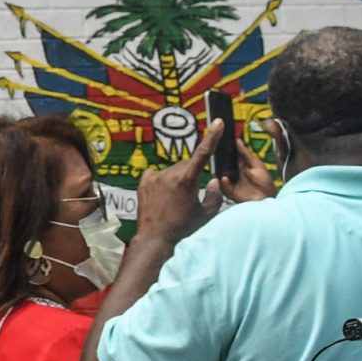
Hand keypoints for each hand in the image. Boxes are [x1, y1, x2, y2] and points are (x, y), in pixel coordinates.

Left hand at [137, 121, 227, 243]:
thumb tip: (213, 180)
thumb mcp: (206, 213)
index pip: (203, 153)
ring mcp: (154, 177)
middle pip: (186, 165)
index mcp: (187, 179)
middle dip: (192, 175)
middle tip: (191, 196)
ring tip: (175, 202)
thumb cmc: (184, 228)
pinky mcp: (143, 182)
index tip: (218, 122)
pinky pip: (157, 175)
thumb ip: (214, 194)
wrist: (156, 238)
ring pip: (172, 171)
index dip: (212, 137)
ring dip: (177, 180)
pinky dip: (162, 181)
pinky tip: (163, 196)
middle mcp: (169, 174)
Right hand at [214, 120, 276, 204]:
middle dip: (218, 159)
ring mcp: (229, 182)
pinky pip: (222, 186)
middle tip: (213, 152)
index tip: (218, 140)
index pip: (229, 155)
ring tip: (217, 165)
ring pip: (219, 174)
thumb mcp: (257, 165)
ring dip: (219, 171)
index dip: (224, 149)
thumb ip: (246, 154)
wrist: (267, 199)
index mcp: (239, 165)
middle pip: (221, 163)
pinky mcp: (228, 191)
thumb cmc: (265, 182)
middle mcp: (232, 172)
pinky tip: (226, 179)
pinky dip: (224, 183)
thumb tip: (237, 140)